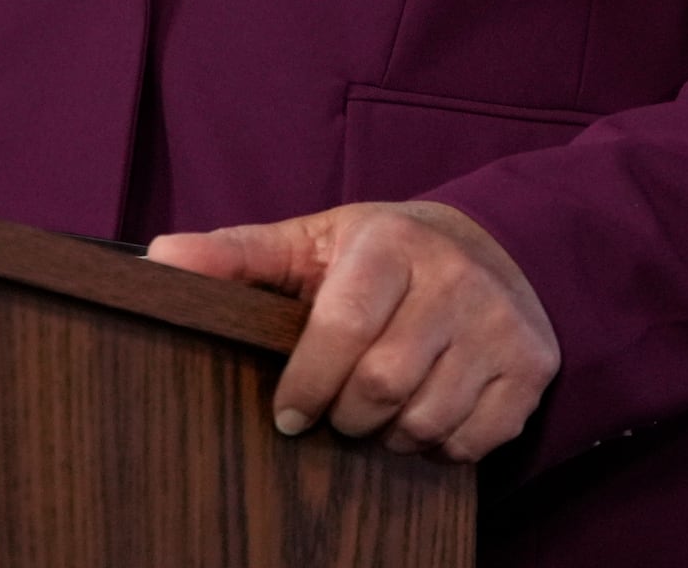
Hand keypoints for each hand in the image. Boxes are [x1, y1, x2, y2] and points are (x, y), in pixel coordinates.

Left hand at [145, 200, 559, 462]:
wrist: (499, 246)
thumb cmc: (386, 253)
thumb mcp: (313, 242)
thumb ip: (236, 255)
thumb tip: (156, 260)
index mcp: (393, 243)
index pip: (344, 327)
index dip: (308, 382)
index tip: (288, 413)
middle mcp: (455, 278)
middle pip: (382, 386)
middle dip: (345, 416)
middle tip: (335, 413)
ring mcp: (500, 324)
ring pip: (426, 422)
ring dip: (390, 436)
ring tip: (379, 410)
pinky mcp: (531, 368)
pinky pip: (472, 442)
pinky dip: (440, 445)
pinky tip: (427, 411)